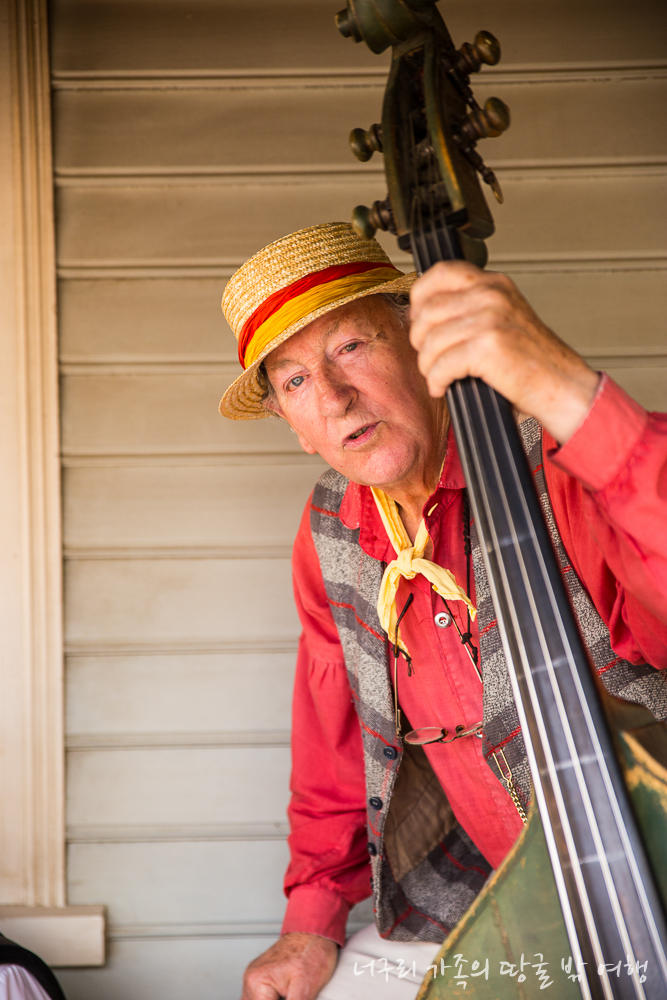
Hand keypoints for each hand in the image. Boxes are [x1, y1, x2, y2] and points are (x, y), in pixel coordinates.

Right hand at [241, 932, 337, 999]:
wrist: (315, 930)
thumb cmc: (312, 950)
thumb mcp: (305, 988)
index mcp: (257, 982)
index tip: (294, 999)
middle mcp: (251, 979)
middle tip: (294, 996)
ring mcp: (255, 977)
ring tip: (291, 994)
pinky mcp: (262, 977)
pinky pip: (258, 998)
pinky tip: (282, 997)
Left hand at [409, 261, 599, 443]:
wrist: (563, 386)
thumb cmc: (532, 361)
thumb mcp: (504, 319)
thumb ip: (471, 308)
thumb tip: (424, 316)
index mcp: (495, 283)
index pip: (441, 273)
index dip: (419, 297)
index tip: (417, 319)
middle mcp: (491, 295)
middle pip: (427, 310)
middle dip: (420, 340)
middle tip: (429, 357)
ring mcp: (489, 318)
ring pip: (430, 340)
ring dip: (427, 365)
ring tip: (437, 376)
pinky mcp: (487, 347)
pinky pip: (440, 365)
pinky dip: (436, 381)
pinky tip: (442, 387)